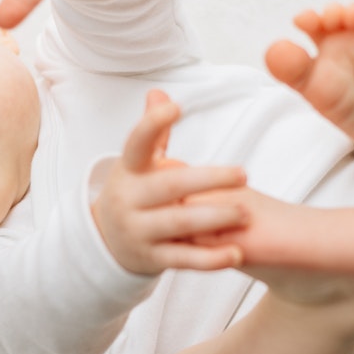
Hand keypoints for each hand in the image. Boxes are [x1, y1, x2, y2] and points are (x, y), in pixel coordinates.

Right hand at [94, 91, 249, 274]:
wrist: (108, 241)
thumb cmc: (136, 193)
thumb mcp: (137, 165)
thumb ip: (153, 134)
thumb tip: (158, 95)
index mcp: (129, 171)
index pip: (136, 144)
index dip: (152, 125)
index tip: (176, 107)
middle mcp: (130, 200)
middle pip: (169, 186)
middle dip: (207, 180)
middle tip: (243, 174)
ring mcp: (139, 231)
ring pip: (179, 223)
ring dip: (214, 218)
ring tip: (246, 213)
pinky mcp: (152, 259)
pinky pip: (184, 259)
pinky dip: (210, 259)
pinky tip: (236, 253)